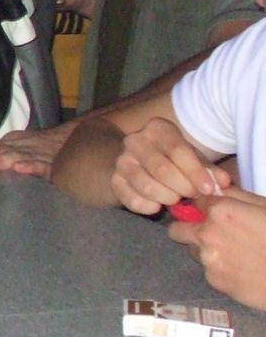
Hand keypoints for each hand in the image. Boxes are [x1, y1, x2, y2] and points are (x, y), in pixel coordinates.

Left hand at [0, 124, 68, 176]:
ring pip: (14, 156)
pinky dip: (30, 167)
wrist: (81, 138)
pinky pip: (42, 166)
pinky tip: (20, 170)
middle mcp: (19, 146)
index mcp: (10, 142)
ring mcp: (36, 154)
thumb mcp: (19, 148)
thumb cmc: (46, 148)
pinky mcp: (54, 164)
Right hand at [111, 117, 230, 214]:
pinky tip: (158, 206)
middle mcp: (135, 141)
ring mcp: (121, 161)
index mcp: (157, 129)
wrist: (140, 161)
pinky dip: (148, 207)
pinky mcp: (114, 181)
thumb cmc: (174, 159)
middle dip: (183, 187)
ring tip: (176, 199)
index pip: (177, 150)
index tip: (208, 189)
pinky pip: (132, 200)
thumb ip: (209, 170)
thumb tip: (223, 182)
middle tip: (193, 196)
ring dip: (167, 198)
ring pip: (146, 186)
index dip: (195, 172)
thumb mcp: (193, 158)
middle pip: (162, 169)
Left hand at [166, 188, 265, 308]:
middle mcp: (207, 233)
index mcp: (221, 211)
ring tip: (233, 254)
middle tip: (210, 233)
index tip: (209, 211)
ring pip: (192, 251)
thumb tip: (216, 188)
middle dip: (188, 228)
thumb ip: (237, 197)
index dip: (203, 206)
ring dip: (204, 250)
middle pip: (177, 229)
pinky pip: (208, 271)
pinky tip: (242, 270)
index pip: (194, 201)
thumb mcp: (265, 207)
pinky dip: (219, 269)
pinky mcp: (215, 282)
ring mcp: (209, 259)